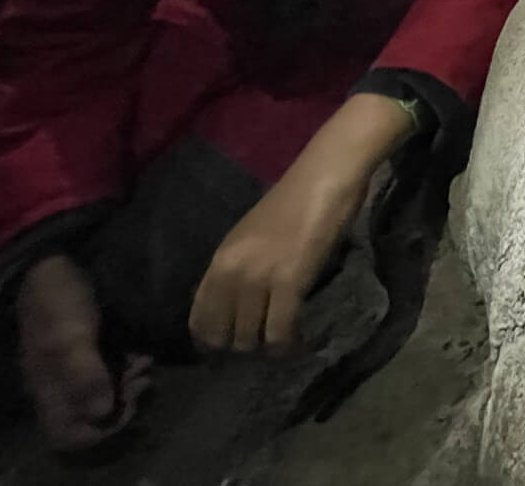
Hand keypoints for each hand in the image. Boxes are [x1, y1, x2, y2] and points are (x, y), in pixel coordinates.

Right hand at [16, 253, 149, 451]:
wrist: (53, 258)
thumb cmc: (58, 299)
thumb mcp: (69, 336)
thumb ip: (83, 373)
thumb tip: (101, 412)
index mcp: (48, 388)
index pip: (68, 434)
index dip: (98, 432)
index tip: (125, 409)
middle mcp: (62, 384)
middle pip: (92, 418)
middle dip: (123, 406)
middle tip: (142, 381)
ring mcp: (77, 365)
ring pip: (107, 395)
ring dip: (130, 387)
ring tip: (146, 366)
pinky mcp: (92, 347)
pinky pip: (113, 372)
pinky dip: (130, 368)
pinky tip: (143, 353)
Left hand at [187, 94, 409, 354]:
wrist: (325, 176)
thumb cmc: (296, 201)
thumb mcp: (252, 236)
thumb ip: (239, 267)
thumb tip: (237, 307)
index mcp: (220, 258)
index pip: (198, 317)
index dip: (211, 341)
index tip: (229, 349)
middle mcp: (232, 270)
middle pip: (221, 334)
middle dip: (240, 348)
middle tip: (261, 345)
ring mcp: (259, 276)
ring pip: (248, 339)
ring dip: (264, 348)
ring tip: (281, 342)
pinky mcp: (289, 281)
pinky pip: (278, 331)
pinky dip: (286, 344)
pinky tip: (296, 341)